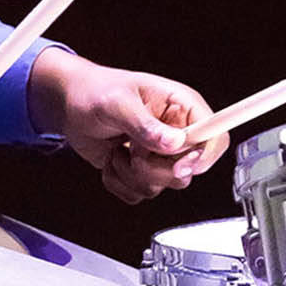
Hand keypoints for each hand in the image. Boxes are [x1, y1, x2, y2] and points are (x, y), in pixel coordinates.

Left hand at [29, 49, 230, 203]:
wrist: (70, 105)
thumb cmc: (95, 91)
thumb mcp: (118, 102)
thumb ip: (144, 124)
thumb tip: (173, 143)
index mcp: (181, 107)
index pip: (215, 136)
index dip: (203, 157)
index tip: (178, 166)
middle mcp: (176, 132)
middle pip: (188, 171)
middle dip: (153, 167)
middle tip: (131, 147)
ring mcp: (160, 155)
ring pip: (163, 186)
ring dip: (132, 174)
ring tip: (117, 149)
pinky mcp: (142, 171)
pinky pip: (141, 194)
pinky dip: (119, 183)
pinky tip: (111, 160)